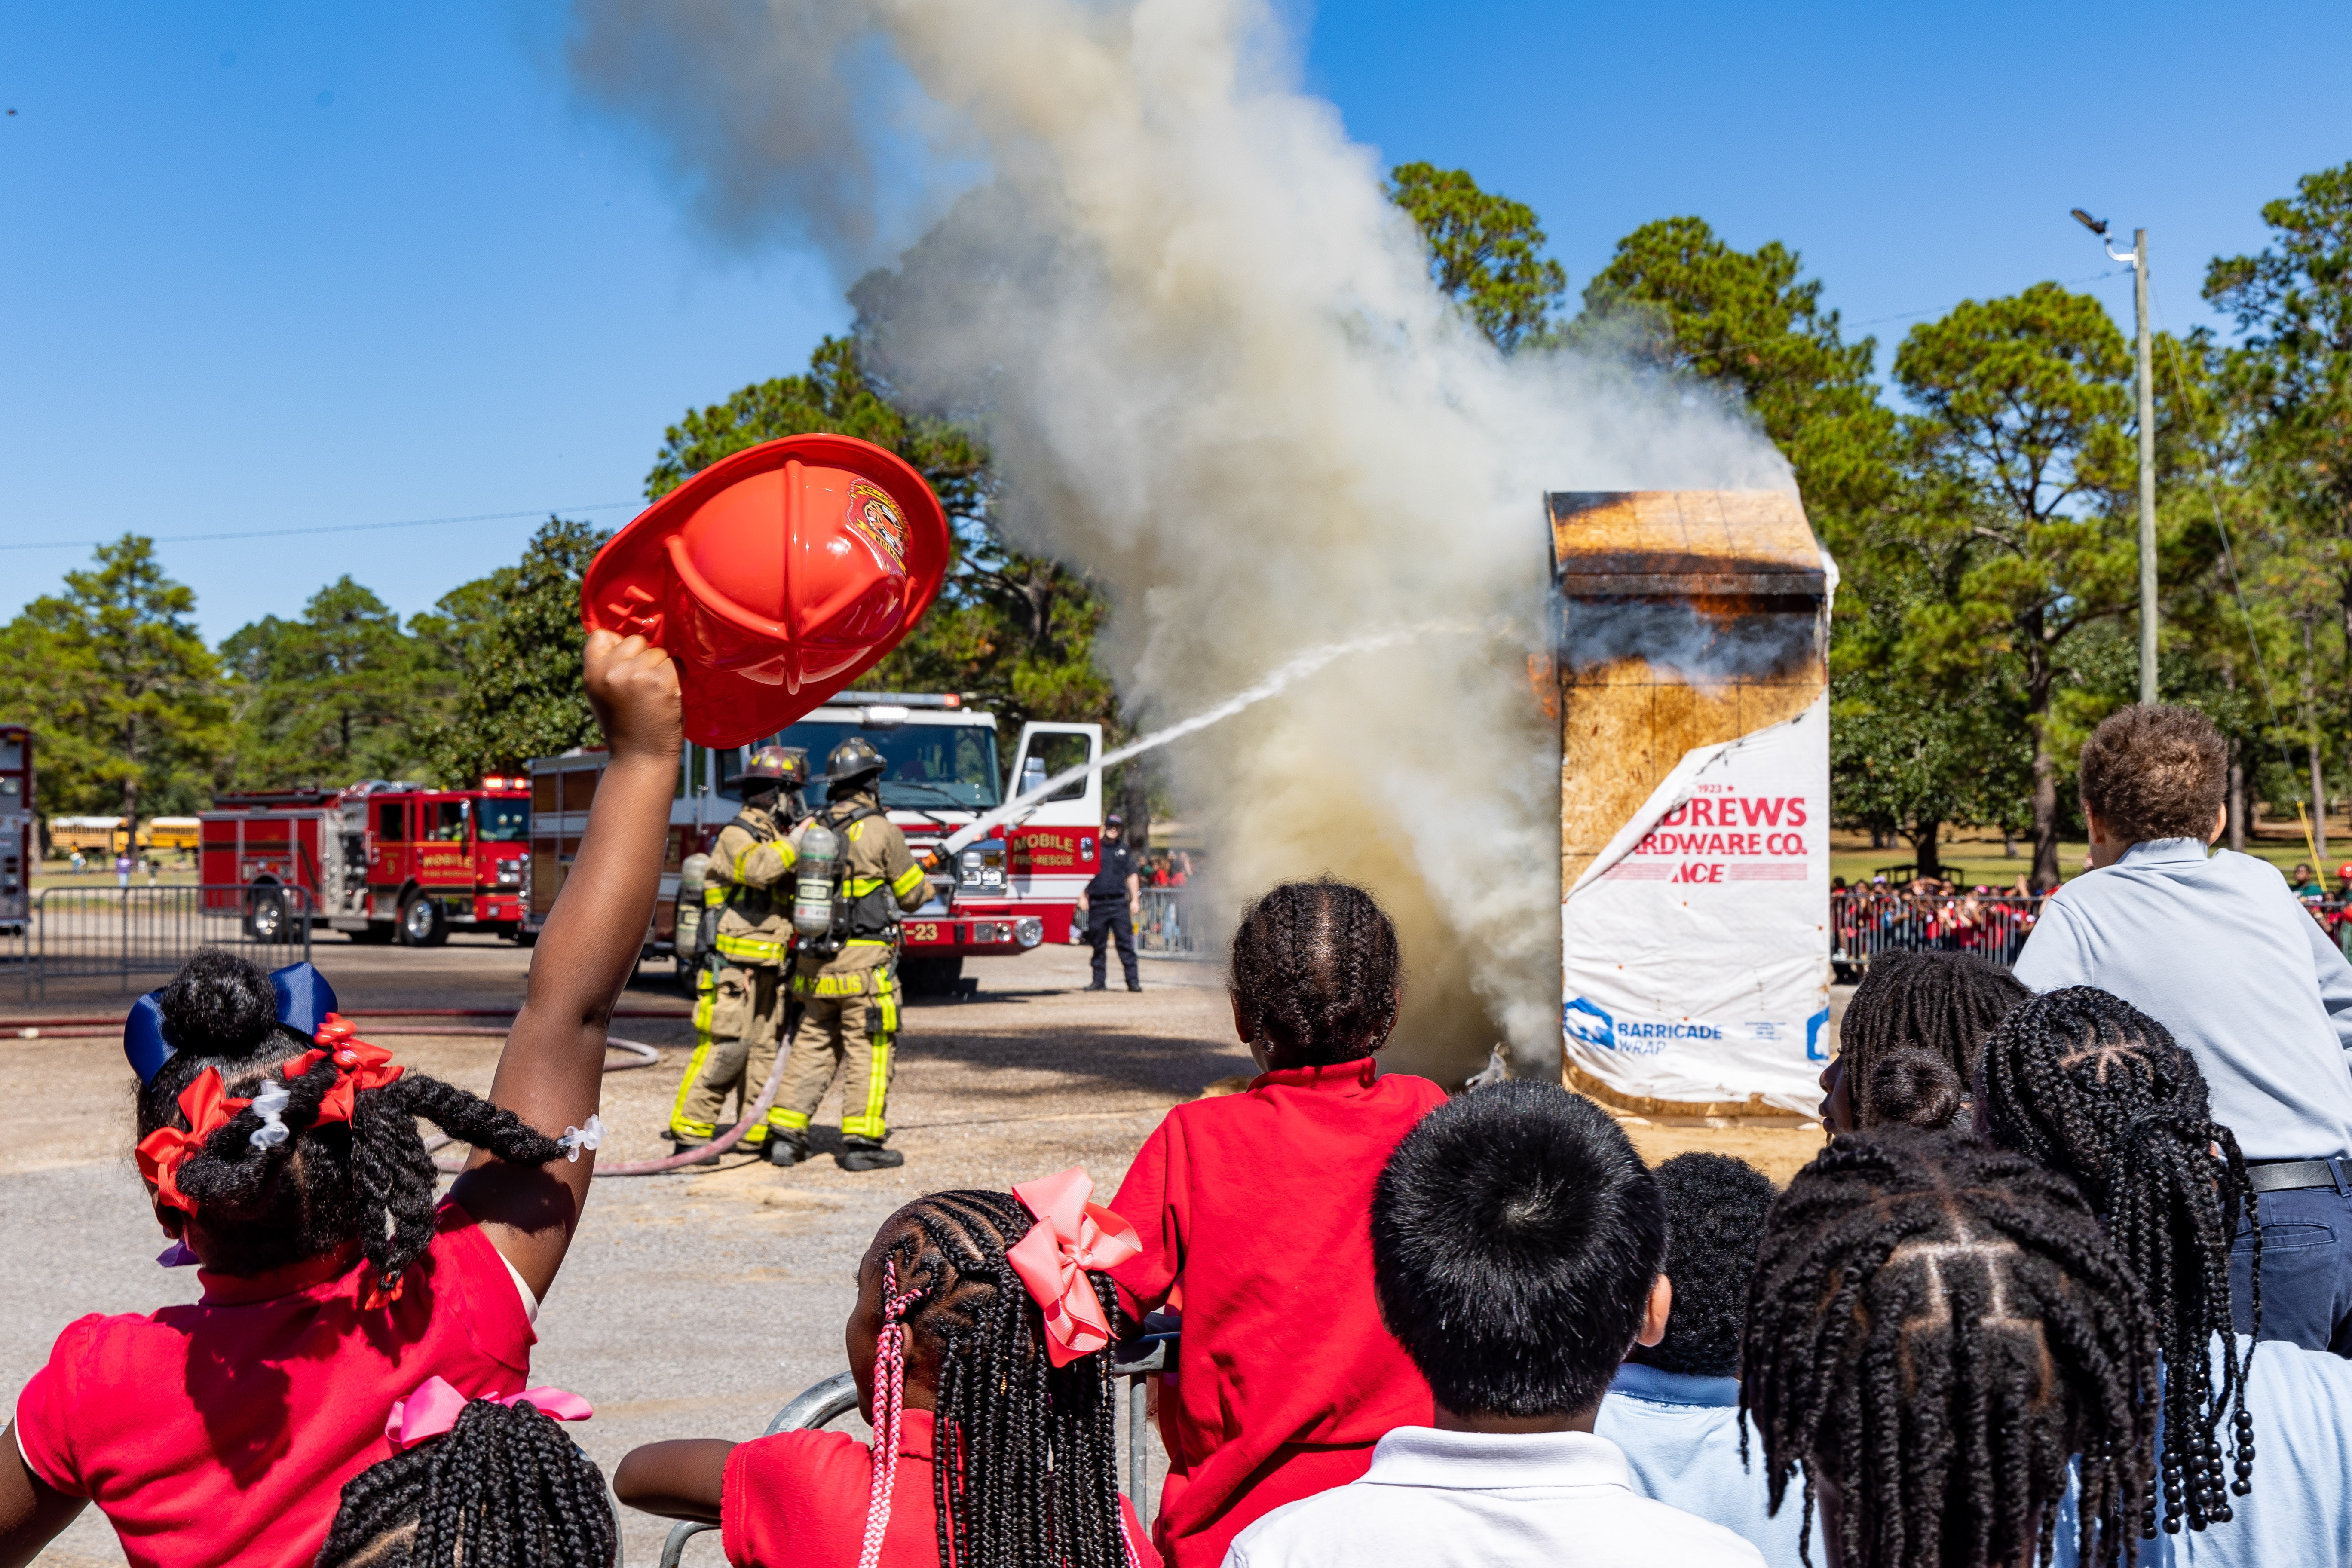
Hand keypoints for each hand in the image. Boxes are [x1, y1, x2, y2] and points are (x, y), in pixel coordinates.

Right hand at [584, 630, 681, 762]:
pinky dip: (676, 678)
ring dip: (661, 669)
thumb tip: (627, 638)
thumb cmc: (627, 726)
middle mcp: (611, 671)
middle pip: (635, 640)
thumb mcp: (603, 694)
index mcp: (592, 673)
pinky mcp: (660, 681)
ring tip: (654, 695)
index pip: (601, 635)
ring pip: (657, 652)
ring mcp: (636, 675)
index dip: (617, 644)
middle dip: (643, 657)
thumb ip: (609, 668)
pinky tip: (667, 697)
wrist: (641, 758)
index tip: (625, 662)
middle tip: (642, 686)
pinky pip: (674, 664)